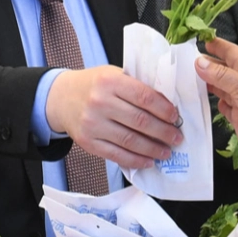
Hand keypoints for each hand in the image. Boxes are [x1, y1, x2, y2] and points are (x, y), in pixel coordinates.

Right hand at [45, 65, 182, 168]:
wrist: (60, 98)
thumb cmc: (94, 85)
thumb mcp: (113, 75)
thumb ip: (136, 86)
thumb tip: (167, 106)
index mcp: (110, 82)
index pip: (144, 97)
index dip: (164, 109)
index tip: (175, 117)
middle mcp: (100, 102)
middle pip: (140, 121)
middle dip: (163, 132)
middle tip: (177, 138)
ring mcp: (92, 124)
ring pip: (130, 141)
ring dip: (153, 149)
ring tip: (166, 152)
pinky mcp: (88, 142)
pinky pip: (116, 155)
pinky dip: (135, 160)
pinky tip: (148, 161)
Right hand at [196, 38, 237, 172]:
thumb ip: (219, 74)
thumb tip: (198, 62)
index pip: (231, 52)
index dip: (218, 46)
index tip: (203, 40)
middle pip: (222, 70)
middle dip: (208, 65)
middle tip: (188, 61)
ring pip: (219, 88)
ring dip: (207, 84)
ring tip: (189, 80)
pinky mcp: (236, 117)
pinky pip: (222, 107)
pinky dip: (213, 104)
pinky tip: (204, 102)